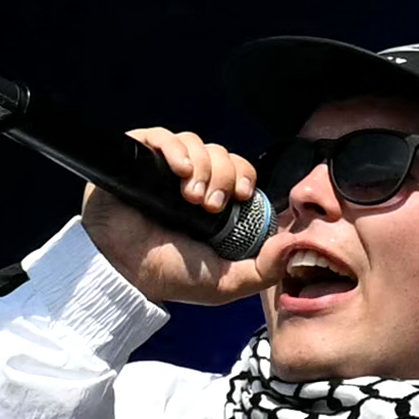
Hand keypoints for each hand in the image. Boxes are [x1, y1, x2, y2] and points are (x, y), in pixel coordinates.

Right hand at [85, 126, 271, 306]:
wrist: (122, 272)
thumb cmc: (171, 275)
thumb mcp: (227, 282)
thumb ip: (265, 269)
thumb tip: (295, 245)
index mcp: (214, 202)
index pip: (240, 171)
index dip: (244, 177)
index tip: (242, 196)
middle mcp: (191, 181)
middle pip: (222, 155)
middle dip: (223, 177)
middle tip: (210, 205)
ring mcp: (163, 169)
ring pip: (196, 143)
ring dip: (201, 166)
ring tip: (189, 197)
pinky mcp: (137, 160)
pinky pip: (161, 136)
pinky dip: (175, 148)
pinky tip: (177, 169)